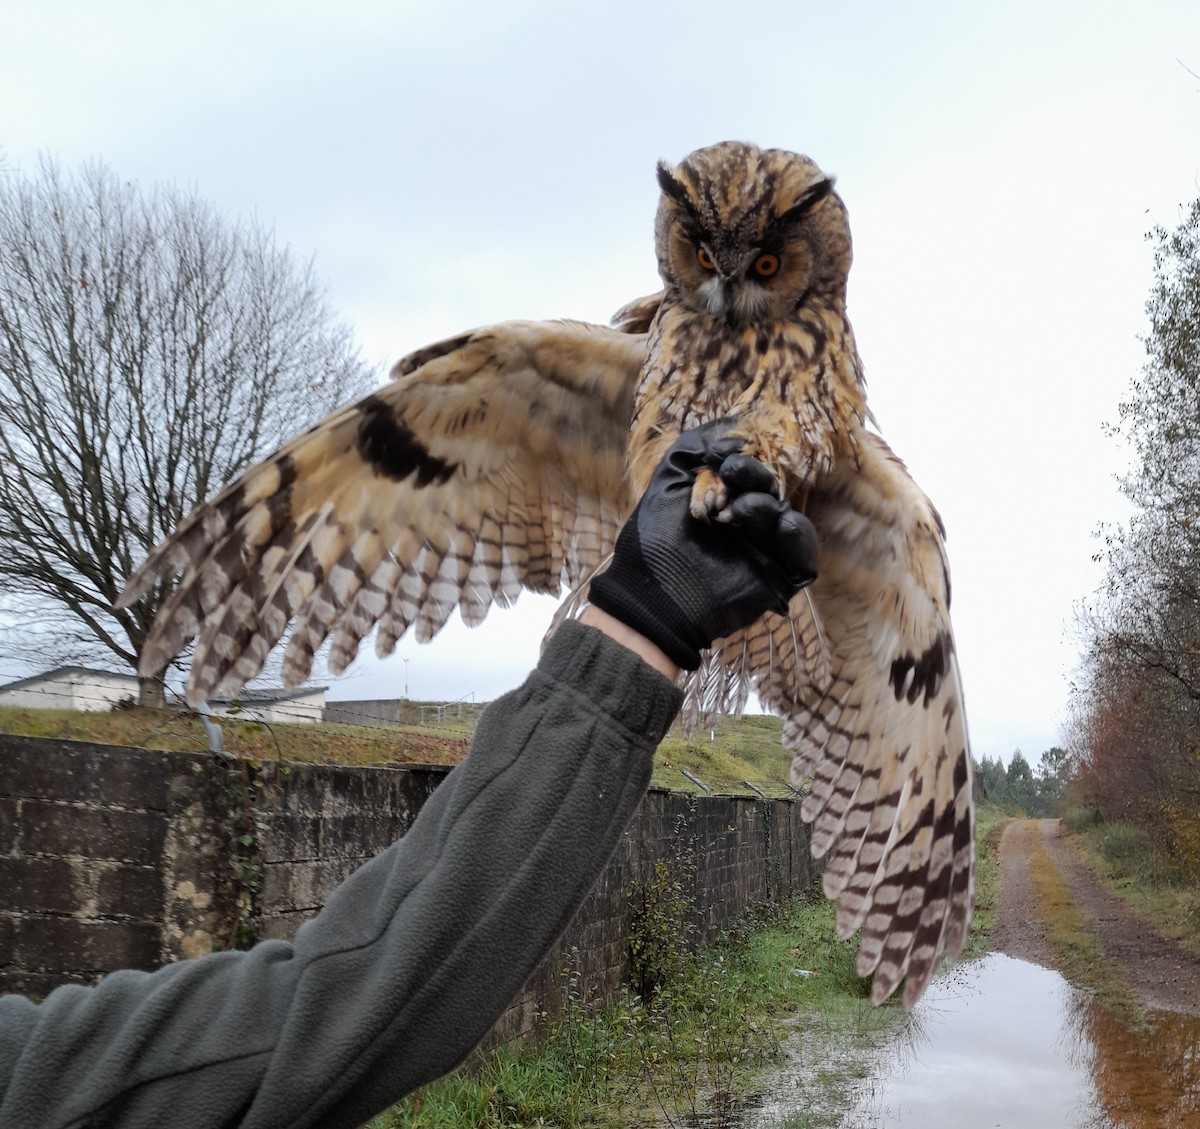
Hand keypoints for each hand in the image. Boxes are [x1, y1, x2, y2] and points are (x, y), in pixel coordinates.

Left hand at [588, 422, 817, 670]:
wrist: (650, 597)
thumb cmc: (652, 539)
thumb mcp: (669, 479)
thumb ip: (697, 445)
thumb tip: (735, 428)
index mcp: (724, 500)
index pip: (750, 471)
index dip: (743, 459)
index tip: (722, 458)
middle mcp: (747, 524)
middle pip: (771, 490)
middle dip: (754, 478)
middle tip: (730, 476)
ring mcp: (764, 552)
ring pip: (787, 518)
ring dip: (767, 507)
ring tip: (739, 511)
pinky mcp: (777, 579)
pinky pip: (803, 556)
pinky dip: (798, 538)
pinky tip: (782, 526)